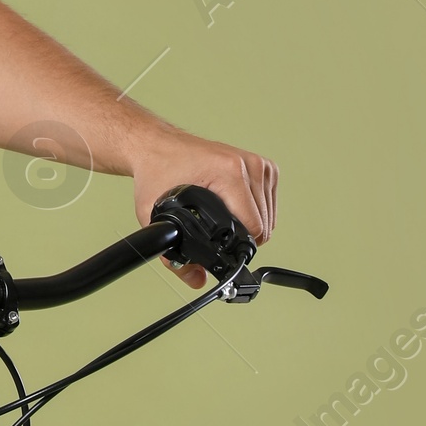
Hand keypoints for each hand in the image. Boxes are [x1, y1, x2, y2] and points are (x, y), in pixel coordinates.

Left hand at [129, 130, 277, 290]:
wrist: (157, 146)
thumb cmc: (157, 171)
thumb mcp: (156, 215)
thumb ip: (174, 256)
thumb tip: (196, 279)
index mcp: (228, 171)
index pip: (254, 226)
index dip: (237, 247)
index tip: (221, 249)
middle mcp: (248, 164)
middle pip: (264, 224)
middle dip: (241, 237)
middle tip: (214, 230)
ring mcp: (258, 163)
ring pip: (270, 215)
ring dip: (250, 224)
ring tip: (222, 215)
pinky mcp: (263, 165)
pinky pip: (269, 202)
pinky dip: (256, 211)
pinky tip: (233, 206)